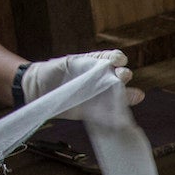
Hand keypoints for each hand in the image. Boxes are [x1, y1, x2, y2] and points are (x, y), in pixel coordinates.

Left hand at [16, 49, 133, 105]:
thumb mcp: (66, 63)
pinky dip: (116, 116)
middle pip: (119, 76)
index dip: (117, 58)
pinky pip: (108, 114)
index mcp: (96, 63)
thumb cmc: (52, 72)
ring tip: (135, 96)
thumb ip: (83, 64)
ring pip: (118, 96)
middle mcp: (101, 78)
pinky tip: (123, 116)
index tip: (117, 60)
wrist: (38, 91)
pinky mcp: (94, 111)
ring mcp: (99, 95)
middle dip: (124, 75)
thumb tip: (101, 67)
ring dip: (128, 96)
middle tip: (123, 76)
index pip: (112, 58)